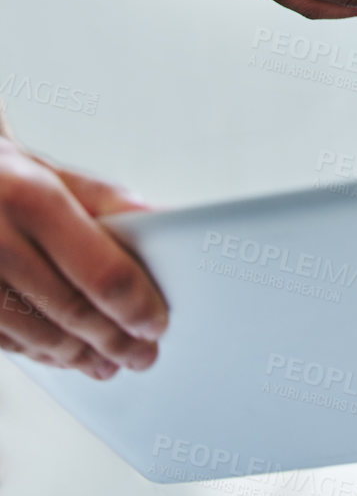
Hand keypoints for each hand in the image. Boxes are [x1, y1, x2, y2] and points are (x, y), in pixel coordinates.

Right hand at [0, 108, 166, 378]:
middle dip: (113, 340)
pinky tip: (62, 355)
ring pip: (34, 332)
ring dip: (78, 355)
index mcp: (31, 200)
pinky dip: (38, 351)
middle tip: (142, 355)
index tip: (157, 324)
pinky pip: (2, 338)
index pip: (103, 272)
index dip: (136, 307)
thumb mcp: (51, 173)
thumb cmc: (4, 180)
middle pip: (71, 309)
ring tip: (108, 363)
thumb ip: (105, 200)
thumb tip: (160, 220)